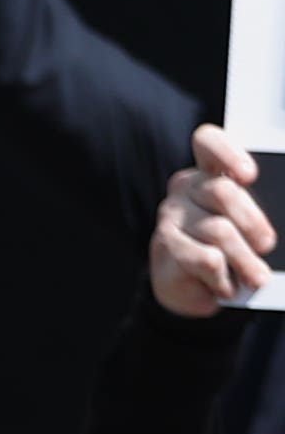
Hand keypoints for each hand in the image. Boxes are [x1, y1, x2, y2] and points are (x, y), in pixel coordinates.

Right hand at [154, 125, 270, 319]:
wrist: (195, 290)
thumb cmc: (229, 248)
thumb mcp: (246, 222)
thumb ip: (255, 209)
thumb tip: (269, 229)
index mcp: (209, 171)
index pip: (207, 143)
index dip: (228, 153)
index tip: (249, 176)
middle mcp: (186, 188)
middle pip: (222, 192)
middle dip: (252, 221)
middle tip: (267, 245)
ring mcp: (171, 217)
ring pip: (218, 231)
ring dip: (245, 259)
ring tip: (257, 278)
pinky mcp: (166, 247)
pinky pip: (206, 259)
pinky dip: (223, 277)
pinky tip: (227, 286)